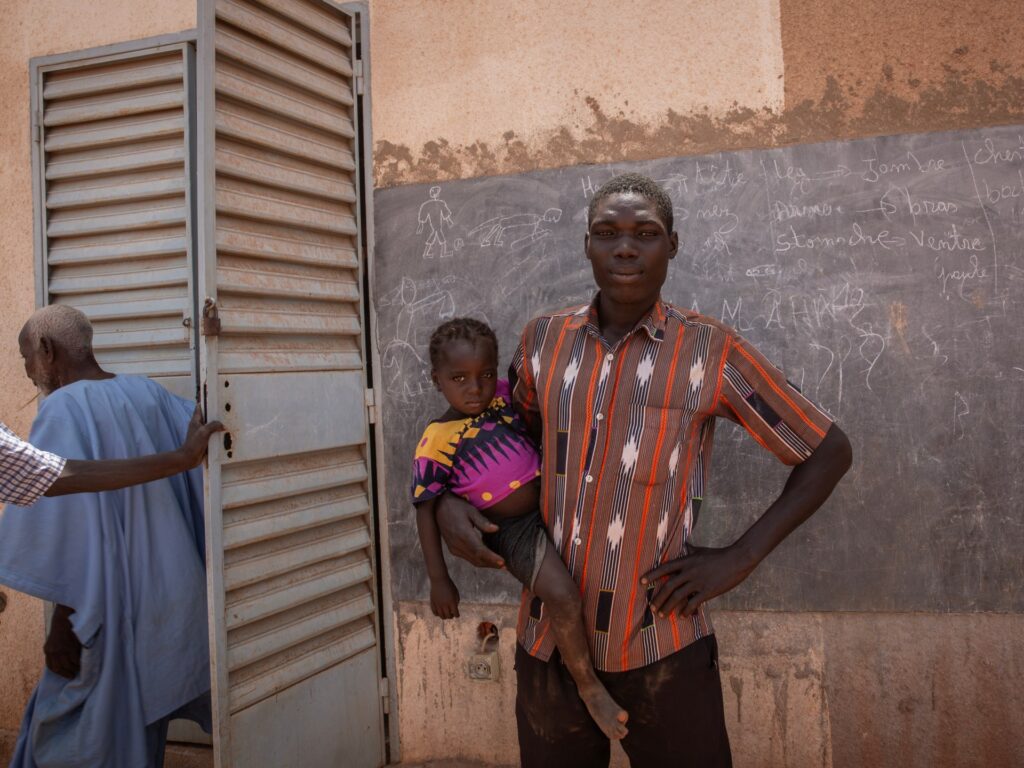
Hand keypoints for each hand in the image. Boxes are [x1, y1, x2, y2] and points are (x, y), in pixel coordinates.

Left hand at [44, 605, 81, 678]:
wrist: (67, 614)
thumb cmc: (64, 623)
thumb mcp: (56, 637)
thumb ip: (58, 648)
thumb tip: (65, 658)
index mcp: (47, 649)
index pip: (51, 666)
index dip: (59, 672)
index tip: (66, 674)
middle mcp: (53, 652)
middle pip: (60, 668)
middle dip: (68, 672)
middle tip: (74, 674)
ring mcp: (62, 651)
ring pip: (69, 666)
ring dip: (75, 668)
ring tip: (81, 668)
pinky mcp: (71, 648)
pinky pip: (76, 660)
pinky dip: (81, 663)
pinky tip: (84, 662)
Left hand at [178, 405, 224, 468]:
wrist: (189, 458)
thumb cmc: (193, 443)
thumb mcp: (204, 432)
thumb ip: (213, 425)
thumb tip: (222, 425)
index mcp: (195, 420)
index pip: (199, 407)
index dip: (205, 402)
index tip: (213, 398)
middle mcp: (199, 425)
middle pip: (207, 416)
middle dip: (215, 413)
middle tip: (225, 410)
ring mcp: (202, 433)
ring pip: (211, 426)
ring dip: (218, 424)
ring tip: (228, 421)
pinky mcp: (205, 440)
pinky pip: (213, 434)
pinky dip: (219, 433)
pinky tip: (226, 434)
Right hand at [430, 577, 460, 618]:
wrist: (439, 579)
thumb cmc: (449, 585)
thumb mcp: (455, 593)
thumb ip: (456, 602)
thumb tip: (454, 610)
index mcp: (452, 602)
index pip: (455, 614)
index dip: (457, 615)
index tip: (457, 614)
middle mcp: (445, 604)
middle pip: (448, 616)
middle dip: (451, 616)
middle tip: (451, 614)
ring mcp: (438, 604)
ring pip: (441, 616)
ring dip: (444, 616)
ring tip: (446, 614)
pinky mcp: (432, 603)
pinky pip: (435, 612)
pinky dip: (437, 614)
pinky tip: (439, 612)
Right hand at [435, 495, 503, 568]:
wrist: (438, 508)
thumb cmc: (457, 506)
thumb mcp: (471, 510)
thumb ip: (483, 522)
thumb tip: (496, 529)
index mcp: (463, 534)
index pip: (479, 550)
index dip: (492, 558)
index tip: (503, 562)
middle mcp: (457, 544)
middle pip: (477, 559)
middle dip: (492, 564)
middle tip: (506, 566)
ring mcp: (454, 548)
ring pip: (473, 561)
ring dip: (487, 564)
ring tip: (500, 565)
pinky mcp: (453, 549)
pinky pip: (468, 558)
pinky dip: (479, 560)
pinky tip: (488, 559)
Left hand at [641, 545, 755, 617]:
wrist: (737, 559)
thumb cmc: (718, 554)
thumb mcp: (701, 550)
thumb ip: (690, 549)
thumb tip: (684, 544)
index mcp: (686, 560)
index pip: (665, 568)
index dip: (652, 575)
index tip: (641, 582)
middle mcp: (689, 571)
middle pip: (669, 586)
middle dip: (658, 598)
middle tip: (652, 607)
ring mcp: (698, 581)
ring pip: (678, 596)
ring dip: (668, 607)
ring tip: (662, 614)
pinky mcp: (708, 591)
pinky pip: (693, 603)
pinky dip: (685, 611)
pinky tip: (682, 616)